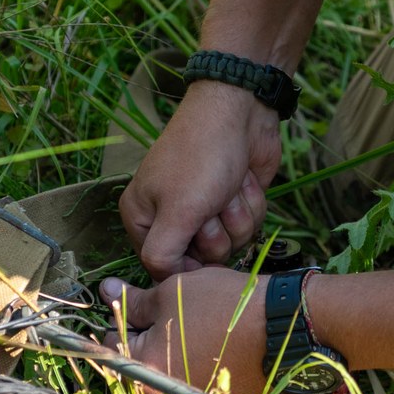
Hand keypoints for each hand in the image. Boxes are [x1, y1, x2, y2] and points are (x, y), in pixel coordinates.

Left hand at [102, 268, 266, 393]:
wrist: (280, 325)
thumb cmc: (222, 304)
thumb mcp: (171, 291)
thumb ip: (133, 299)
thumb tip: (105, 291)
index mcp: (143, 367)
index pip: (112, 342)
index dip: (124, 319)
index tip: (142, 307)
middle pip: (138, 364)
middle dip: (147, 340)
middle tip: (174, 318)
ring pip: (164, 378)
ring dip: (171, 357)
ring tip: (194, 332)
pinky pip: (190, 390)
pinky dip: (194, 372)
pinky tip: (210, 348)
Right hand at [120, 81, 281, 276]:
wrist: (241, 110)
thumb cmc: (201, 156)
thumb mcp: (176, 210)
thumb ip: (162, 255)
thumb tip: (164, 283)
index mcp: (142, 216)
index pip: (161, 268)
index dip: (188, 264)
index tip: (199, 240)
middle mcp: (171, 216)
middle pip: (201, 260)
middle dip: (216, 232)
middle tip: (211, 201)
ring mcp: (205, 209)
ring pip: (231, 244)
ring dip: (236, 215)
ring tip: (228, 186)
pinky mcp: (233, 202)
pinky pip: (248, 226)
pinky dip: (250, 203)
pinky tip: (243, 180)